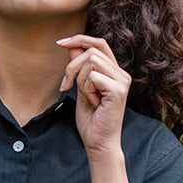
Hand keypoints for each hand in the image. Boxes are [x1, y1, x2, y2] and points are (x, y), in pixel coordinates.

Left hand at [57, 35, 130, 156]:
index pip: (99, 43)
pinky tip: (93, 103)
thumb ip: (79, 68)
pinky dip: (86, 90)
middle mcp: (121, 74)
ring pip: (91, 62)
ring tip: (87, 98)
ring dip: (80, 81)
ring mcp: (122, 81)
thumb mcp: (81, 88)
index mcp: (114, 71)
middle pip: (91, 51)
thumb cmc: (91, 119)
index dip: (80, 39)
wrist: (99, 143)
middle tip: (66, 86)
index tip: (60, 42)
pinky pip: (93, 76)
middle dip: (72, 66)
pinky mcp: (118, 90)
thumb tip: (73, 46)